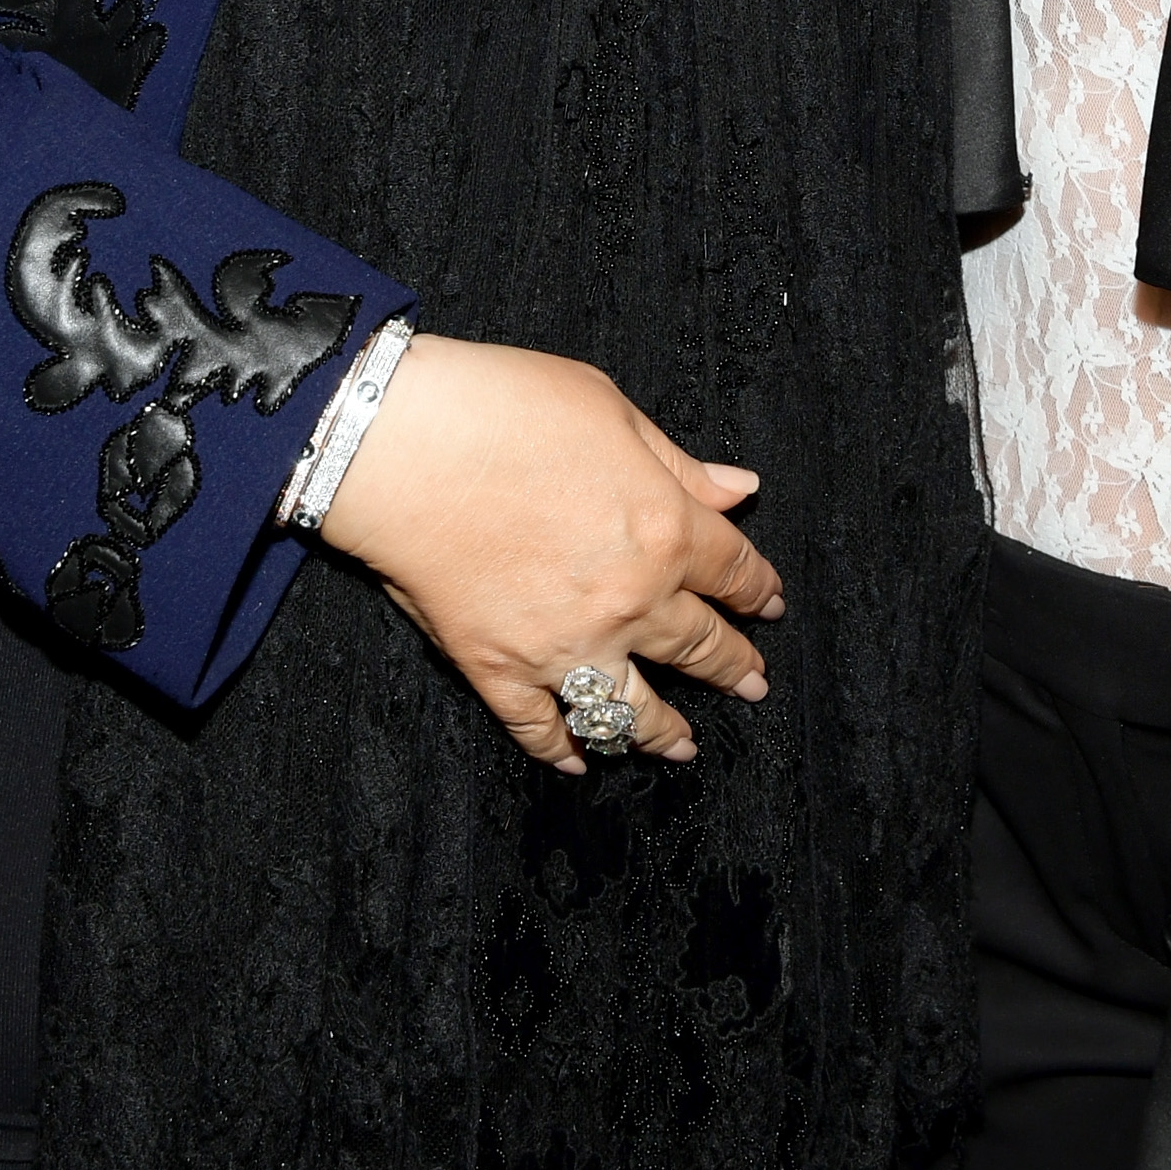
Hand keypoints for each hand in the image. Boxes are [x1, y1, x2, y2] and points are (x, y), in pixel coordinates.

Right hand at [318, 334, 782, 772]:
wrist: (401, 444)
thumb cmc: (504, 407)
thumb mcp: (611, 410)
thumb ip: (679, 464)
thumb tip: (739, 490)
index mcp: (666, 530)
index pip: (733, 571)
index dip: (758, 589)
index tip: (769, 603)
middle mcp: (629, 600)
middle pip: (698, 646)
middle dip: (732, 667)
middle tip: (752, 684)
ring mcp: (563, 645)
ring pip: (631, 707)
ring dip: (664, 731)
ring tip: (685, 746)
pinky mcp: (499, 669)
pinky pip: (541, 727)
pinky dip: (563, 750)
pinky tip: (579, 762)